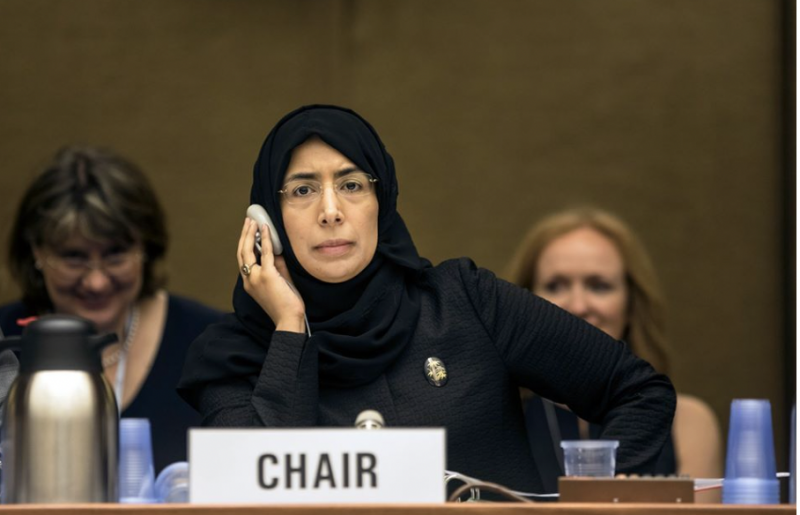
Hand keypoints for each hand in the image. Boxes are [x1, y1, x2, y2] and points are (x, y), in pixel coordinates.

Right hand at [238, 218, 304, 332]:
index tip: (248, 232)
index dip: (244, 244)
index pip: (243, 260)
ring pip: (248, 251)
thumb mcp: (279, 283)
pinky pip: (265, 254)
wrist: (288, 320)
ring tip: (253, 222)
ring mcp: (256, 278)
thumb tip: (276, 251)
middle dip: (244, 235)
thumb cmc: (286, 305)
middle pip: (241, 253)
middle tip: (248, 221)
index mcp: (249, 283)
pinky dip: (265, 240)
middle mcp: (249, 279)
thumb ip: (276, 267)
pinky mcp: (267, 276)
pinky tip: (266, 230)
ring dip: (251, 234)